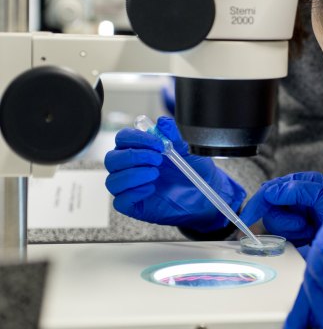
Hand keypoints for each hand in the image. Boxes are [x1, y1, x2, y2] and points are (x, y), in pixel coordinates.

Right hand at [104, 116, 245, 231]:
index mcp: (140, 149)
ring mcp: (131, 187)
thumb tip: (163, 122)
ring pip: (112, 181)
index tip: (157, 142)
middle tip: (158, 159)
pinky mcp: (134, 206)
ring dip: (133, 175)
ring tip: (155, 173)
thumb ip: (175, 136)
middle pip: (112, 159)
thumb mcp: (188, 151)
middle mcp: (131, 167)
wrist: (205, 193)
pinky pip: (120, 201)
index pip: (123, 138)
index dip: (136, 138)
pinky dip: (134, 193)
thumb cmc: (194, 170)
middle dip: (133, 156)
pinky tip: (151, 188)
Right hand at [239, 172, 322, 246]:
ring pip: (275, 226)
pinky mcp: (298, 232)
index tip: (246, 219)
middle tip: (304, 226)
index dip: (256, 204)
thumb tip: (269, 191)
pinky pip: (283, 238)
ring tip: (310, 230)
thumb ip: (296, 190)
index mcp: (300, 183)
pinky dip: (295, 239)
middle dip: (285, 222)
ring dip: (293, 231)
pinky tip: (308, 237)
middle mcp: (295, 198)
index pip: (270, 190)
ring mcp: (296, 215)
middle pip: (269, 211)